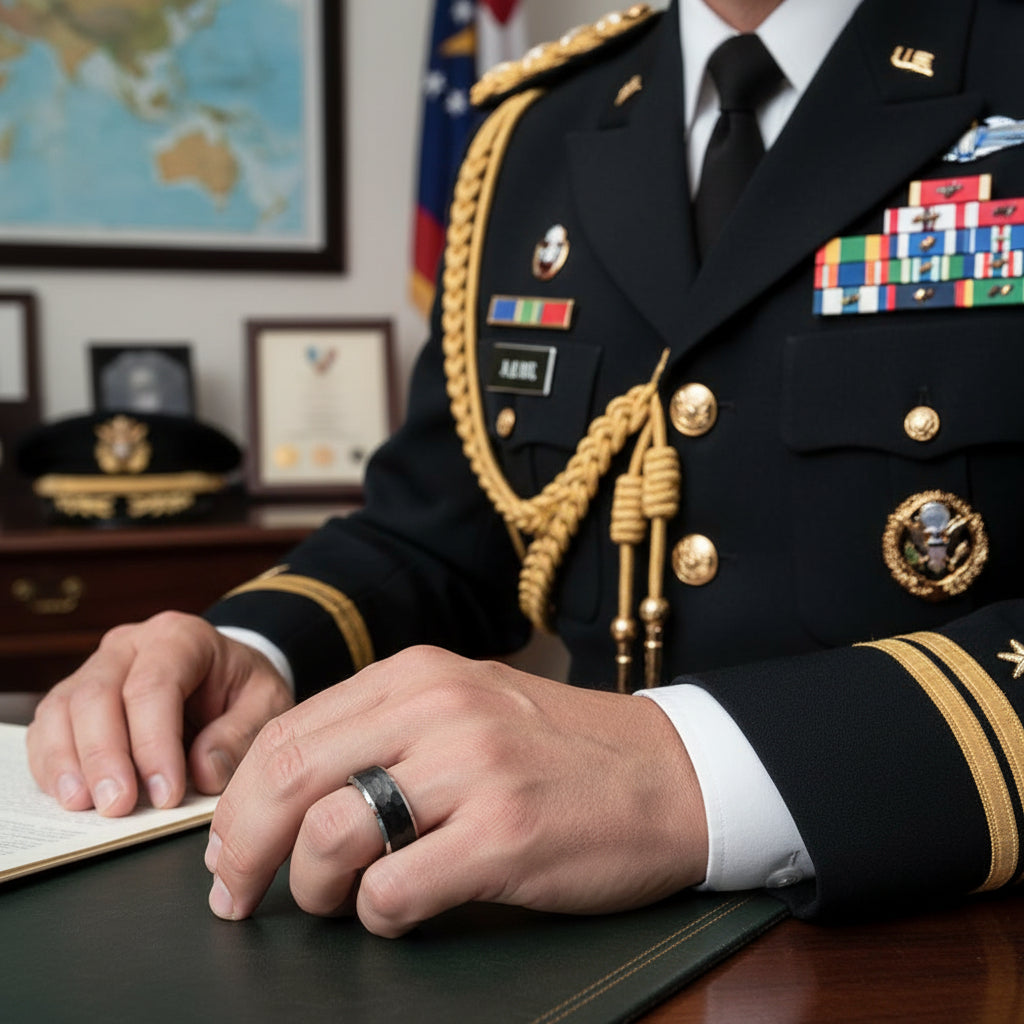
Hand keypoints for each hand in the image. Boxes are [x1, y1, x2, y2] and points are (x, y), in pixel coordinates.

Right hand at [26, 611, 293, 815]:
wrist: (227, 676)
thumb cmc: (245, 689)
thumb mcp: (266, 704)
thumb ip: (241, 734)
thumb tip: (204, 773)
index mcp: (181, 637)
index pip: (155, 686)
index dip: (154, 743)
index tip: (167, 794)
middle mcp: (130, 645)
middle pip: (98, 695)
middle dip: (105, 757)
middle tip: (119, 806)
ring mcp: (96, 668)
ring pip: (64, 709)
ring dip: (70, 763)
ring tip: (86, 806)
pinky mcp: (75, 699)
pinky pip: (48, 727)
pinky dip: (53, 763)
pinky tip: (70, 794)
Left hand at [205, 646, 707, 936]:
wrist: (671, 773)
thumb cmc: (562, 748)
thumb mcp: (467, 705)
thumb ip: (384, 730)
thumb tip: (290, 792)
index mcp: (420, 672)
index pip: (289, 730)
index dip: (240, 799)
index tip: (227, 847)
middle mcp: (440, 707)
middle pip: (289, 775)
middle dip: (241, 847)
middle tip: (235, 892)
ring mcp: (474, 768)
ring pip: (329, 835)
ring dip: (313, 886)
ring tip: (336, 900)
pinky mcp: (505, 835)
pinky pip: (392, 891)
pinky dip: (378, 916)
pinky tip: (402, 910)